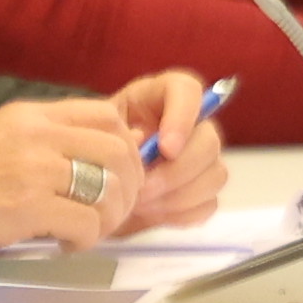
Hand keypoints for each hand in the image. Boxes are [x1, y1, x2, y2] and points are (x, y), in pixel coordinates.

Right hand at [0, 95, 162, 253]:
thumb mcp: (2, 138)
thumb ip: (48, 139)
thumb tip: (103, 156)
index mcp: (32, 115)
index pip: (107, 117)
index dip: (127, 148)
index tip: (119, 174)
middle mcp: (38, 135)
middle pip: (119, 152)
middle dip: (129, 186)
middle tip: (115, 210)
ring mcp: (35, 170)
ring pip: (110, 189)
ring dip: (111, 217)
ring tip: (93, 230)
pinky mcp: (29, 207)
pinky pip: (87, 224)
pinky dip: (87, 240)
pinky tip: (69, 246)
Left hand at [100, 70, 226, 227]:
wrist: (86, 183)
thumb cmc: (89, 148)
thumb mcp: (91, 132)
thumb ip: (115, 131)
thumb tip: (143, 143)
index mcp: (160, 96)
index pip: (188, 89)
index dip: (183, 118)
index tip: (165, 148)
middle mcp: (188, 124)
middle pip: (209, 139)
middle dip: (177, 170)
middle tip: (142, 189)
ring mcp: (199, 159)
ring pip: (215, 174)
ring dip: (178, 195)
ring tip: (139, 203)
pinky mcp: (200, 192)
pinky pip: (208, 204)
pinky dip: (181, 213)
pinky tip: (151, 212)